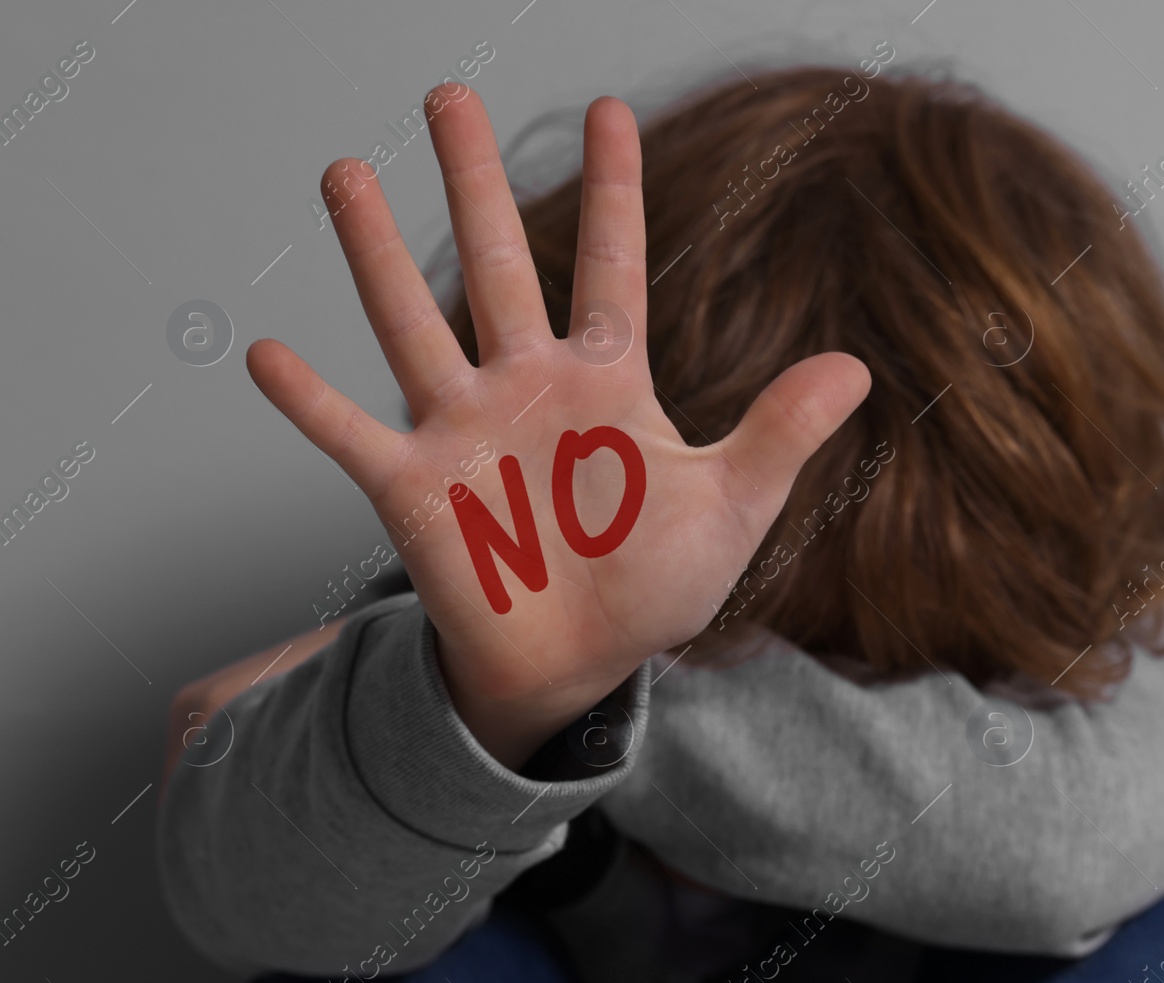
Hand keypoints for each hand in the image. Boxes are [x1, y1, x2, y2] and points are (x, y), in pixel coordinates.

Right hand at [246, 86, 869, 767]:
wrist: (579, 667)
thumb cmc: (652, 589)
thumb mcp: (730, 505)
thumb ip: (779, 432)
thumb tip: (857, 367)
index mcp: (605, 382)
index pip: (609, 264)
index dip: (612, 188)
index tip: (608, 108)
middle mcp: (526, 387)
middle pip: (494, 262)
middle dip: (471, 180)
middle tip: (445, 94)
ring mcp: (464, 431)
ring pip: (411, 323)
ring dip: (375, 251)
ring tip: (344, 173)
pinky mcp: (413, 491)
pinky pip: (350, 437)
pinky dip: (310, 403)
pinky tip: (266, 353)